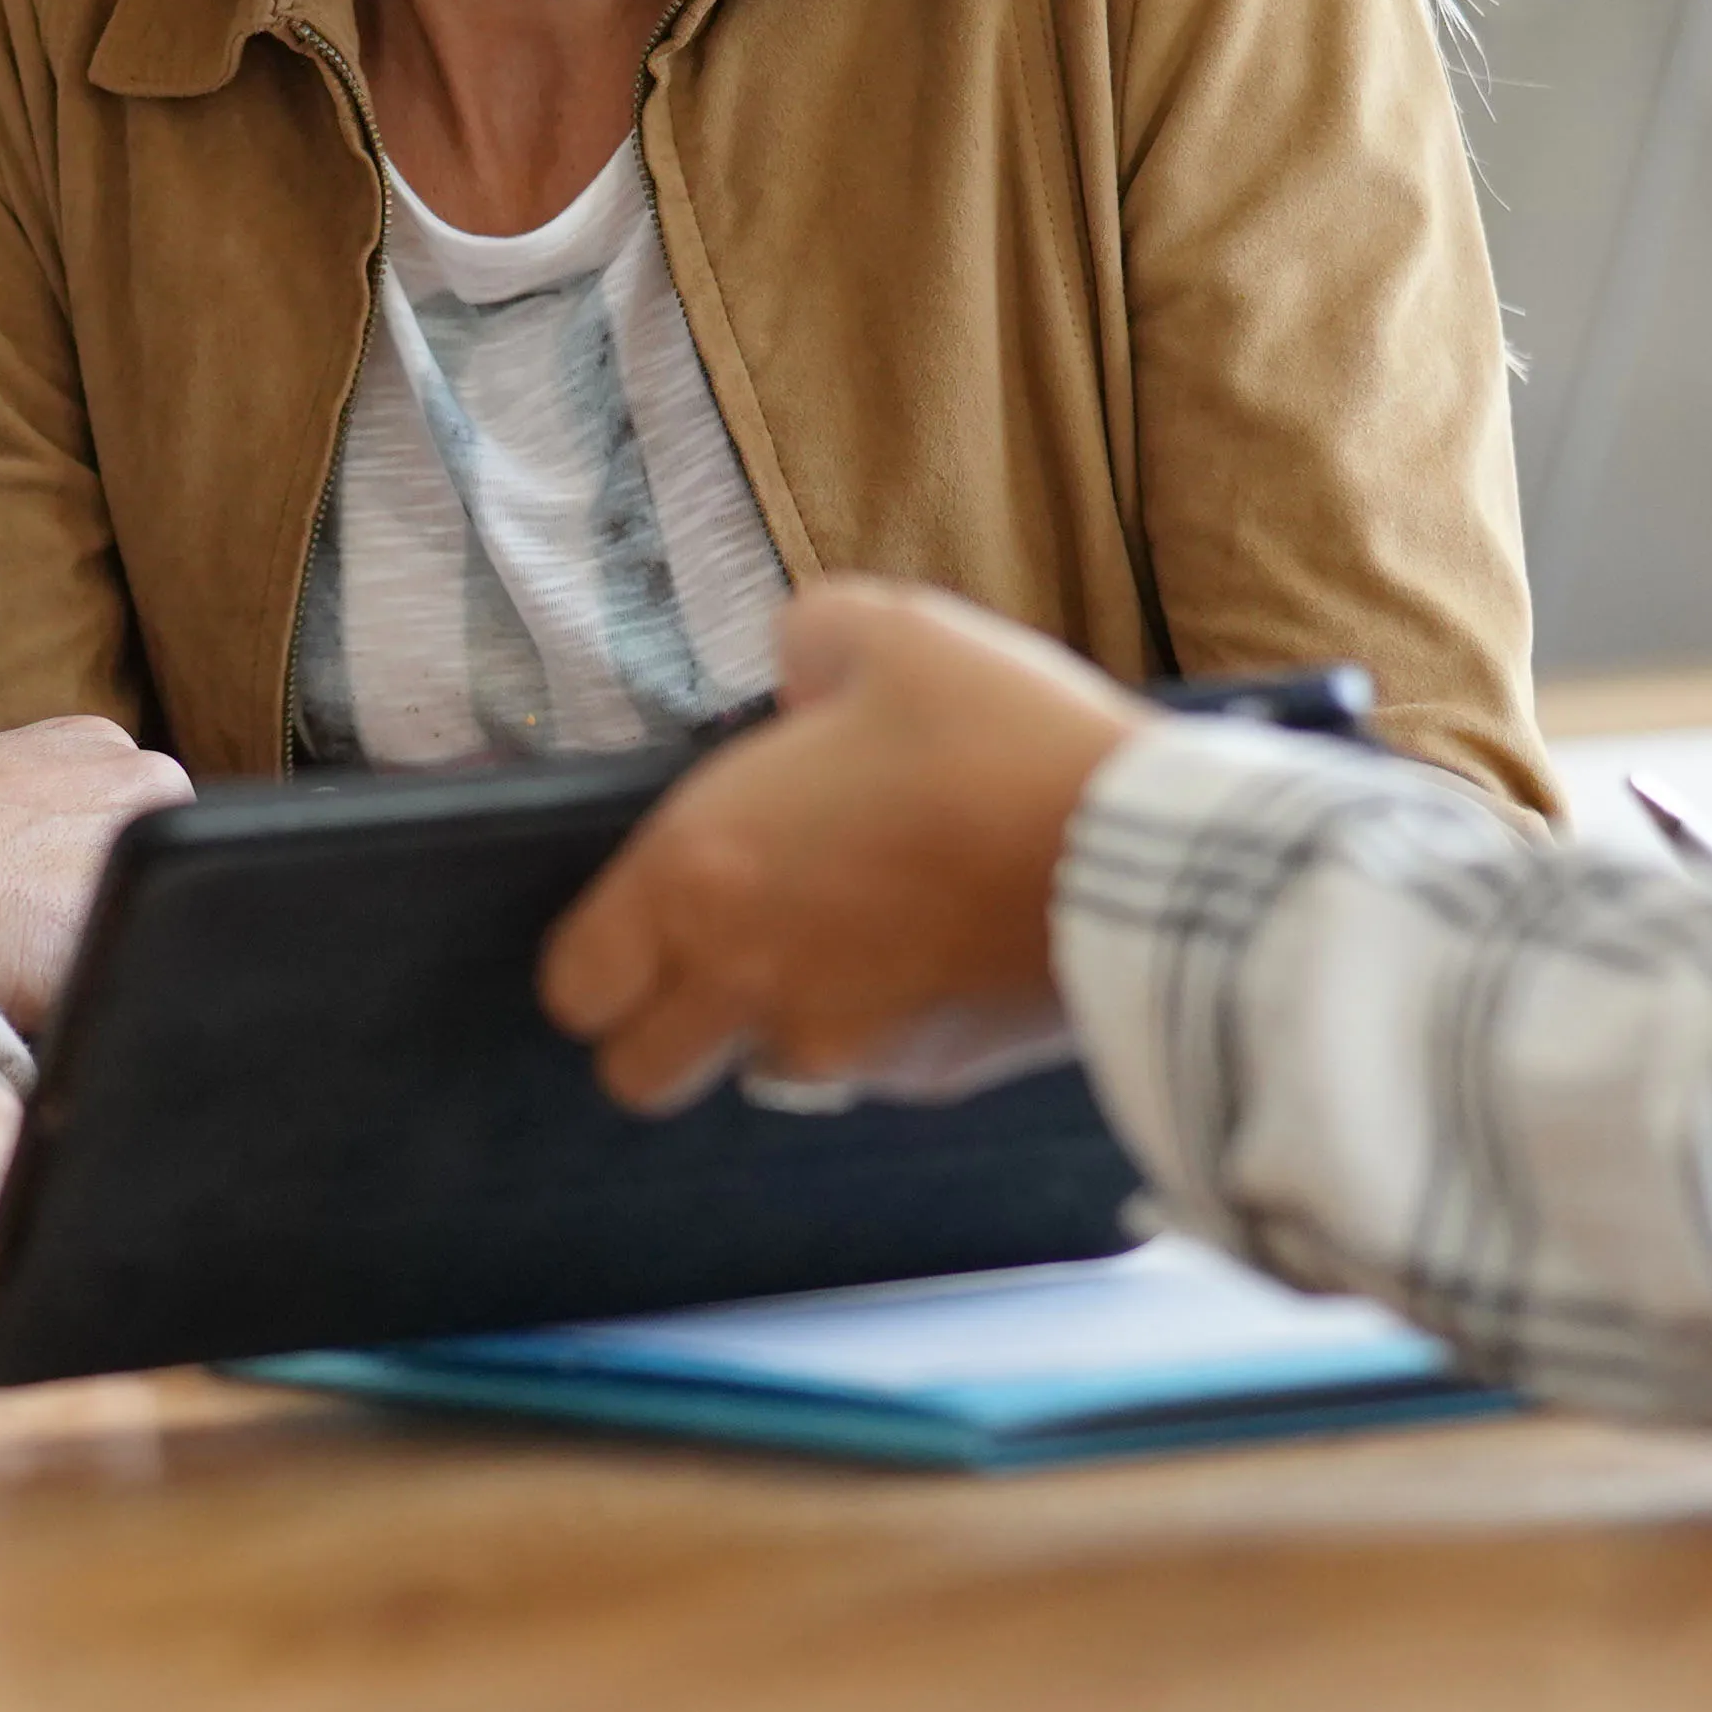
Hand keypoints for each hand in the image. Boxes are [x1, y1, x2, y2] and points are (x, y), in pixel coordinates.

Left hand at [542, 580, 1150, 1116]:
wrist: (1139, 858)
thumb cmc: (996, 739)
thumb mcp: (884, 632)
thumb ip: (804, 646)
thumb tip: (795, 674)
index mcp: (698, 877)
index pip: (572, 986)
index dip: (597, 961)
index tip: (641, 924)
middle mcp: (745, 982)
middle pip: (638, 1073)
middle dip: (662, 1027)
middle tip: (723, 952)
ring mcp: (836, 1046)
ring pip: (757, 1072)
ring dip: (776, 1025)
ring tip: (854, 935)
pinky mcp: (924, 1079)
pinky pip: (864, 1071)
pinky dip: (879, 1028)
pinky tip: (937, 950)